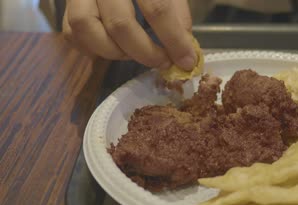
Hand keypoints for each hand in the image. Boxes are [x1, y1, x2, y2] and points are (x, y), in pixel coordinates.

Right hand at [62, 0, 195, 70]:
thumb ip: (177, 10)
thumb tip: (185, 47)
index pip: (156, 8)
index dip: (174, 39)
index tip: (186, 61)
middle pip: (119, 24)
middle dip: (145, 52)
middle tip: (162, 61)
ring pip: (86, 28)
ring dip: (114, 52)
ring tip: (134, 52)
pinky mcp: (65, 5)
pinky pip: (71, 33)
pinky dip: (93, 49)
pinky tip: (114, 48)